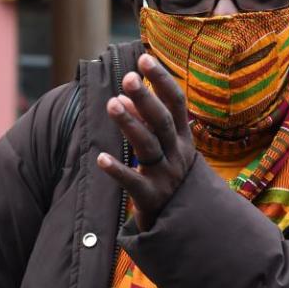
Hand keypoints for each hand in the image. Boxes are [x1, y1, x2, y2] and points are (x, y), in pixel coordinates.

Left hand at [97, 54, 196, 230]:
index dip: (162, 81)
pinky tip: (99, 157)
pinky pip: (133, 183)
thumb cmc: (172, 179)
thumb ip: (149, 124)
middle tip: (128, 78)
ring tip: (111, 104)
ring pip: (149, 147)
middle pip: (163, 122)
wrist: (188, 228)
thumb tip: (128, 95)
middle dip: (147, 98)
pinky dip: (117, 170)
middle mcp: (178, 155)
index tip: (144, 59)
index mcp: (184, 140)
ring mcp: (166, 177)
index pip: (177, 104)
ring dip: (130, 124)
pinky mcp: (152, 200)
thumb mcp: (168, 150)